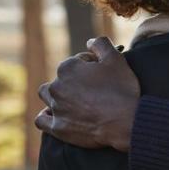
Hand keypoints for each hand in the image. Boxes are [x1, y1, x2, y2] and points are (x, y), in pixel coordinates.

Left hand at [35, 37, 139, 151]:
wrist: (126, 122)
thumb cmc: (121, 90)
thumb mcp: (116, 59)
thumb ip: (101, 44)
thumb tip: (89, 41)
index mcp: (68, 67)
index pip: (77, 61)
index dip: (92, 66)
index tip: (104, 75)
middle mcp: (56, 86)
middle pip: (62, 77)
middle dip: (75, 80)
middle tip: (94, 90)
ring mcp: (56, 108)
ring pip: (47, 95)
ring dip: (56, 95)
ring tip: (74, 100)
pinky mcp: (58, 127)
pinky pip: (41, 120)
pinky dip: (46, 116)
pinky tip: (55, 115)